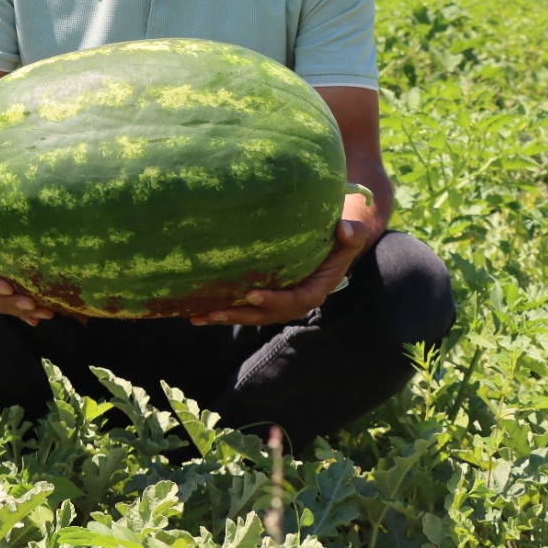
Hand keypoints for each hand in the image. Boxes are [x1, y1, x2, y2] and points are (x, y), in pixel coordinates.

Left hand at [189, 218, 373, 326]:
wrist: (335, 246)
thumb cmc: (341, 238)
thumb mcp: (350, 235)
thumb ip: (350, 235)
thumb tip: (345, 230)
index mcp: (316, 290)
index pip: (296, 300)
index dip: (274, 300)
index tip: (251, 295)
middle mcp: (296, 301)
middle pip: (267, 314)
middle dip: (241, 314)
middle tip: (215, 311)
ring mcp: (280, 302)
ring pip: (252, 315)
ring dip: (225, 316)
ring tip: (197, 316)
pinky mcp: (267, 298)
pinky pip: (245, 308)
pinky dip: (224, 310)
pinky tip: (198, 312)